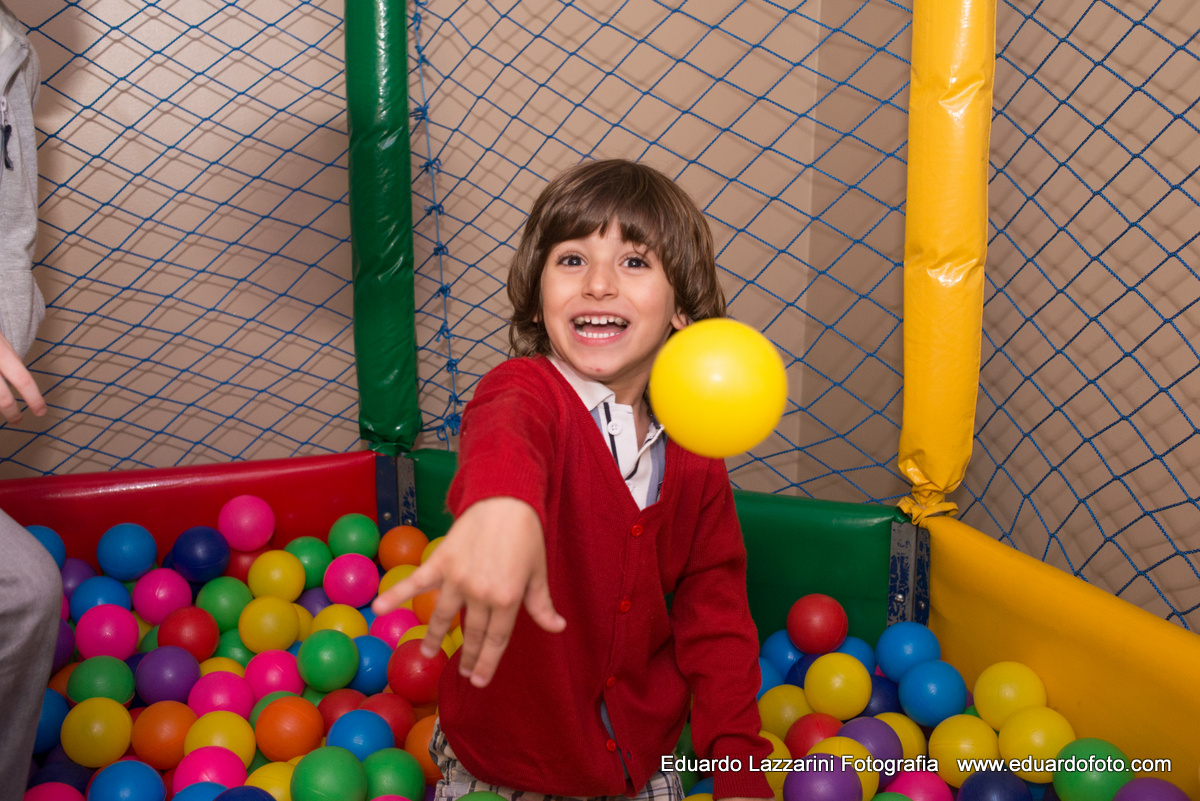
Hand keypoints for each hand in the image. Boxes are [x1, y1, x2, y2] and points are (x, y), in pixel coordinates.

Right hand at [0, 330, 44, 423]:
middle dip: (11, 412)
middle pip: (3, 398)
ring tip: (6, 412)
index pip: (23, 379)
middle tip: (17, 419)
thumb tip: (25, 385)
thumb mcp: (1, 341)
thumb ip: (10, 360)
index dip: (34, 398)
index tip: (41, 411)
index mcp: (1, 353)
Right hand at [371, 496, 565, 686]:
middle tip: (463, 673)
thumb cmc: (526, 535)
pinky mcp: (441, 562)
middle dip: (468, 656)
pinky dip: (396, 595)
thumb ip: (541, 604)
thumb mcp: (538, 572)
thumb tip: (557, 628)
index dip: (488, 662)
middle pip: (472, 632)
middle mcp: (480, 594)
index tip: (479, 680)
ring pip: (444, 616)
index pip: (496, 639)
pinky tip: (379, 608)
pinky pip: (416, 582)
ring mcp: (458, 579)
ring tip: (428, 652)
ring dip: (436, 637)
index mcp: (507, 599)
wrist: (505, 499)